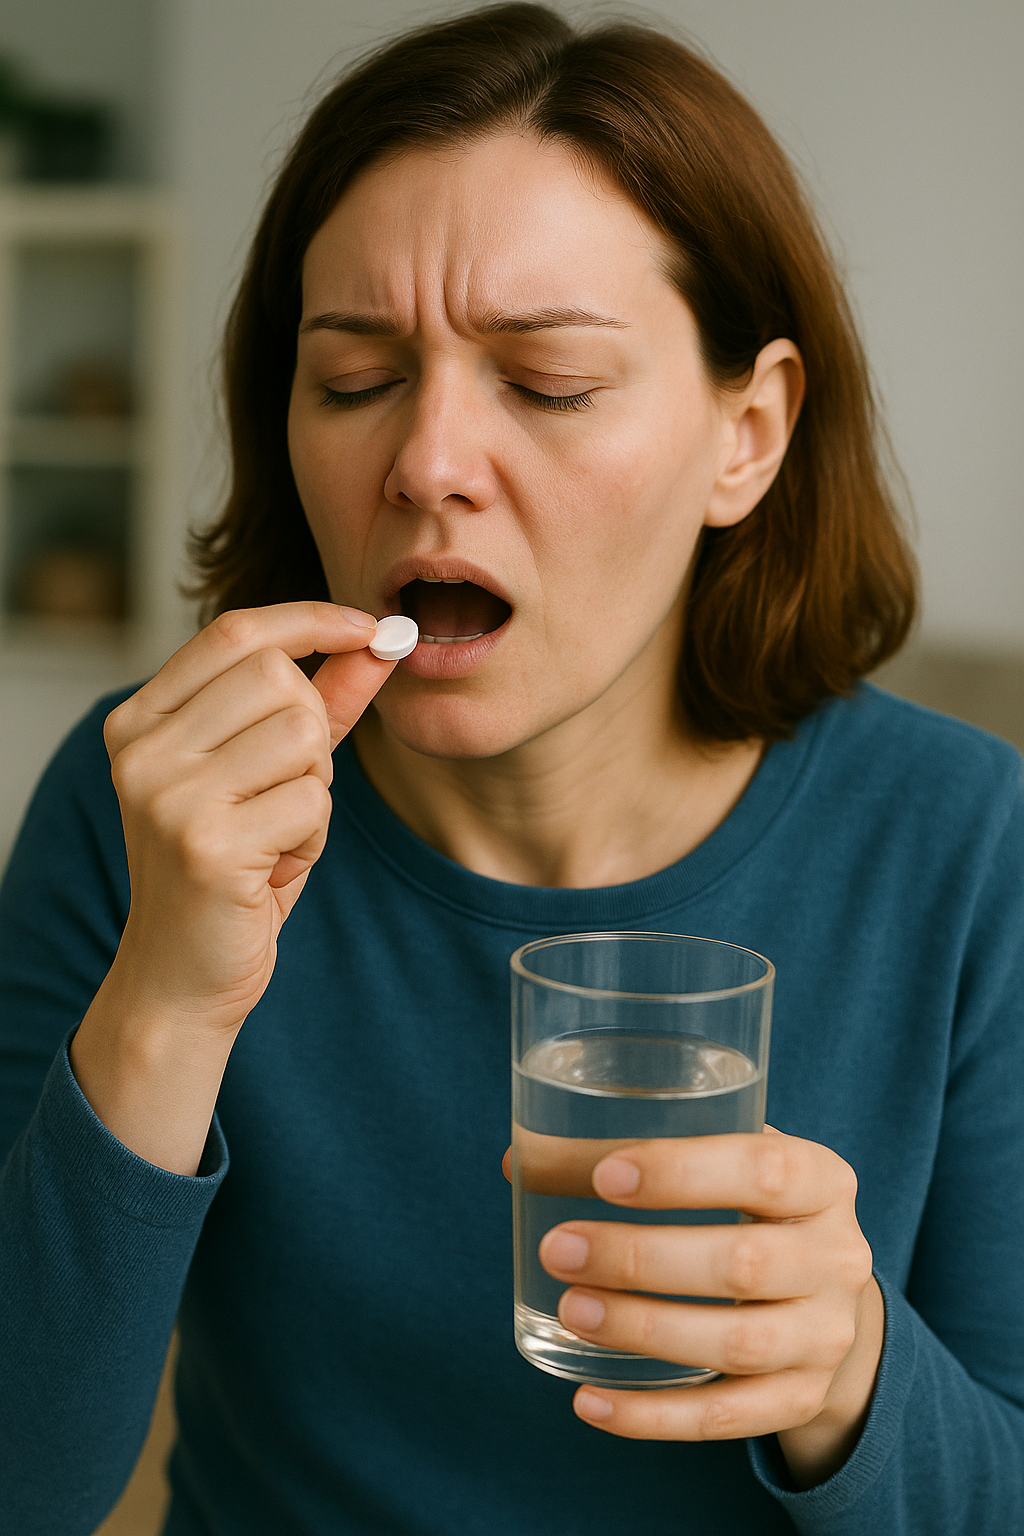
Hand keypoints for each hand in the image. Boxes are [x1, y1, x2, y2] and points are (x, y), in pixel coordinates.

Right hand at [99, 601, 391, 1032]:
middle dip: (314, 732)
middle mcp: (142, 750)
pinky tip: (276, 869)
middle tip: (290, 791)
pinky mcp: (205, 846)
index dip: (311, 621)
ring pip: (302, 736)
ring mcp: (167, 796)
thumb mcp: (267, 775)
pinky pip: (311, 803)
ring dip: (316, 789)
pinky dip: (313, 838)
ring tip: (278, 833)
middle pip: (277, 679)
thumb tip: (380, 640)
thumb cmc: (231, 871)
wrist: (180, 978)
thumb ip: (320, 703)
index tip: (369, 628)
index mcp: (140, 720)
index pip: (234, 633)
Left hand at [534, 1129, 882, 1487]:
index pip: (764, 1169)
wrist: (828, 1290)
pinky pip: (727, 1418)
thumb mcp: (720, 1161)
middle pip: (744, 1263)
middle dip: (642, 1258)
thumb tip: (520, 1162)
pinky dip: (654, 1416)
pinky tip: (590, 1401)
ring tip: (570, 1310)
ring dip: (644, 1329)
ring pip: (736, 1343)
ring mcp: (826, 1336)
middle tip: (560, 1249)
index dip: (683, 1172)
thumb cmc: (750, 1205)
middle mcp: (838, 1258)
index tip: (606, 1176)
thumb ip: (635, 1153)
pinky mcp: (802, 1398)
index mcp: (822, 1179)